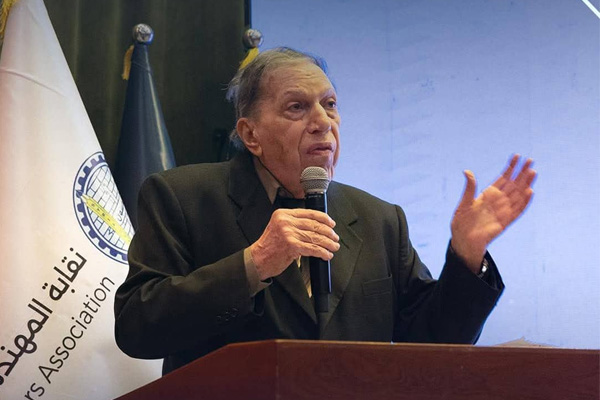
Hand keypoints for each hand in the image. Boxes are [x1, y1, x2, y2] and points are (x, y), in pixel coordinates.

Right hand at [250, 209, 339, 279]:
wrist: (258, 259)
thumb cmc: (270, 246)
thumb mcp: (279, 227)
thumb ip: (295, 224)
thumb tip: (317, 226)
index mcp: (283, 214)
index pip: (309, 213)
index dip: (324, 218)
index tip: (331, 223)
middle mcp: (285, 221)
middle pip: (314, 225)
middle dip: (328, 233)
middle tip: (335, 238)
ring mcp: (288, 233)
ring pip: (315, 237)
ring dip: (328, 243)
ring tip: (333, 247)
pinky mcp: (291, 246)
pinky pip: (312, 248)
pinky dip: (322, 252)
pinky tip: (326, 254)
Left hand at [450, 154, 536, 271]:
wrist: (463, 241)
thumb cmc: (461, 222)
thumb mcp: (463, 203)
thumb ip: (469, 188)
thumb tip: (467, 171)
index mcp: (488, 195)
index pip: (503, 178)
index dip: (510, 167)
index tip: (517, 156)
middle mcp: (498, 201)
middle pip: (513, 184)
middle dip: (522, 172)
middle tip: (530, 160)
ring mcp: (503, 211)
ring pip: (518, 195)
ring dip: (525, 184)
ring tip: (533, 172)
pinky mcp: (505, 222)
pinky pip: (517, 210)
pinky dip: (524, 201)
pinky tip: (530, 191)